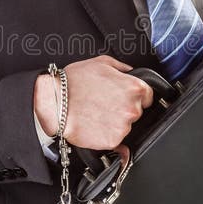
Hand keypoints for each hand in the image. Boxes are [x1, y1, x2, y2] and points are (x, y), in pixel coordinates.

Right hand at [34, 55, 153, 149]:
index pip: (148, 96)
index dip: (135, 96)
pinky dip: (107, 135)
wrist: (54, 103)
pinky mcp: (112, 141)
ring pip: (126, 126)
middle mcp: (132, 108)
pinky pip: (115, 140)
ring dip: (115, 122)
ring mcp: (123, 127)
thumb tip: (131, 72)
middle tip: (104, 104)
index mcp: (134, 88)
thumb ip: (122, 68)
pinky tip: (94, 124)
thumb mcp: (101, 63)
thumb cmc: (74, 82)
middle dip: (123, 108)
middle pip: (136, 112)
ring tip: (96, 113)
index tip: (124, 97)